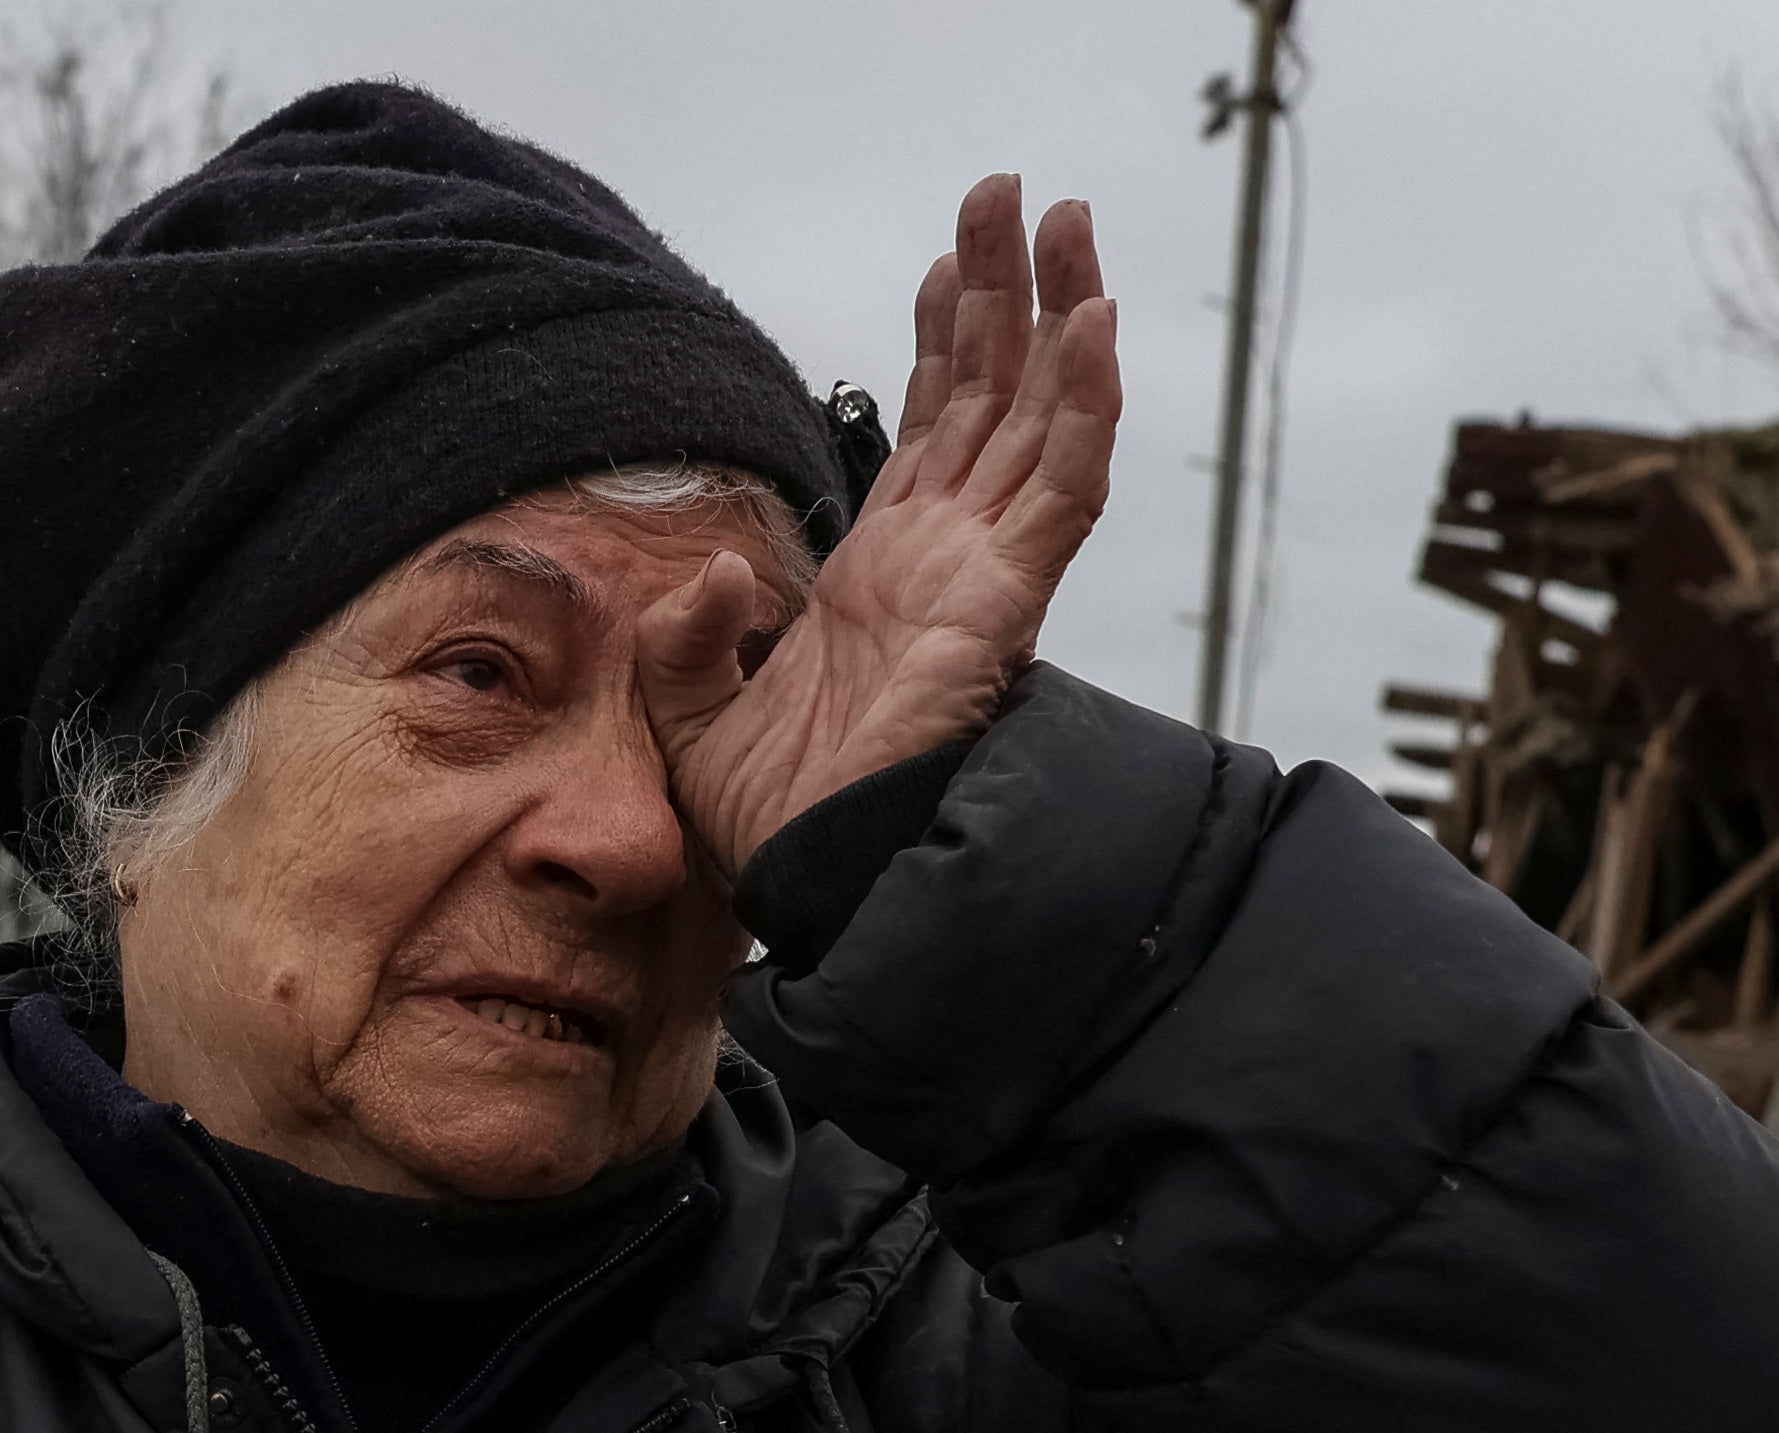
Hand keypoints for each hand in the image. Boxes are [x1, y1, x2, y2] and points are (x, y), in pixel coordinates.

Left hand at [642, 175, 1121, 878]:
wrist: (810, 893)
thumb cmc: (768, 826)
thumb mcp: (684, 711)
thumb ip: (688, 632)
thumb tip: (722, 570)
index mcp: (885, 573)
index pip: (933, 429)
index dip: (944, 338)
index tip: (948, 256)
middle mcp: (946, 561)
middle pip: (993, 397)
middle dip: (1004, 291)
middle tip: (1011, 194)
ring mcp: (984, 578)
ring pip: (1036, 419)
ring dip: (1056, 315)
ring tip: (1064, 219)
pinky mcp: (1006, 605)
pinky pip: (1062, 491)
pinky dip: (1085, 405)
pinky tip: (1094, 324)